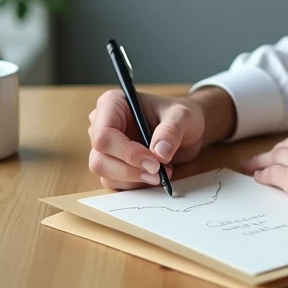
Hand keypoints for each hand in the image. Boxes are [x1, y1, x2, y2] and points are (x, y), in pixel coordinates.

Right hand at [87, 87, 233, 189]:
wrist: (188, 129)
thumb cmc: (181, 115)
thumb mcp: (183, 117)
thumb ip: (171, 131)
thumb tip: (160, 152)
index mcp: (112, 104)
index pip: (104, 135)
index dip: (127, 153)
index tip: (154, 162)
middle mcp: (102, 124)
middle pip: (100, 158)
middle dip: (130, 170)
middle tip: (158, 172)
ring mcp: (105, 146)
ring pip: (105, 173)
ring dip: (134, 179)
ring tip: (161, 172)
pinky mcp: (112, 163)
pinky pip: (114, 182)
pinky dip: (135, 184)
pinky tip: (154, 175)